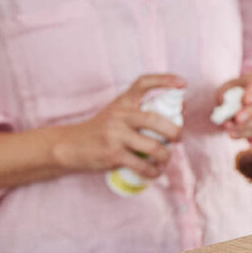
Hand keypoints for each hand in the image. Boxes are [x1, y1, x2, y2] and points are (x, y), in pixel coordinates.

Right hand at [55, 74, 185, 178]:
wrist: (68, 146)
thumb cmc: (100, 129)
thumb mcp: (116, 113)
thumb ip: (140, 110)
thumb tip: (179, 109)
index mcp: (122, 101)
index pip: (143, 83)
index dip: (164, 80)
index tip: (182, 84)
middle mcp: (119, 115)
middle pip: (156, 120)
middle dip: (175, 132)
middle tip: (179, 139)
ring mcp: (115, 136)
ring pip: (153, 147)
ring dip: (166, 156)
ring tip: (166, 159)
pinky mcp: (113, 155)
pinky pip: (142, 165)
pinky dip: (153, 171)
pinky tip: (155, 172)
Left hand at [217, 68, 251, 140]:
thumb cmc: (245, 86)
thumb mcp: (235, 83)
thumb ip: (227, 90)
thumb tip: (222, 101)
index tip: (245, 100)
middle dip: (251, 113)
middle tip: (237, 119)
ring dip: (245, 126)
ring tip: (228, 127)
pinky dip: (245, 134)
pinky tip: (232, 134)